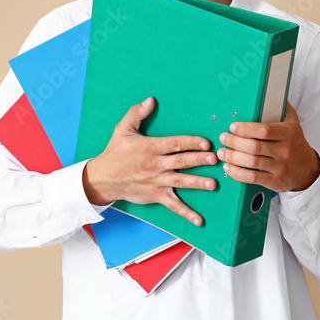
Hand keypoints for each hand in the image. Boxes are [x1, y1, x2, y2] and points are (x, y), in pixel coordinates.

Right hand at [82, 97, 218, 225]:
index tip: (206, 142)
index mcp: (151, 147)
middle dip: (200, 160)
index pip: (176, 143)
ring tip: (213, 184)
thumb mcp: (123, 129)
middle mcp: (156, 165)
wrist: (103, 178)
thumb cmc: (115, 153)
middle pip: (182, 161)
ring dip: (198, 183)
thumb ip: (137, 113)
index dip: (191, 142)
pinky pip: (174, 205)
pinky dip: (186, 213)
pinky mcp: (156, 195)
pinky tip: (199, 219)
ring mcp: (157, 181)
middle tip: (216, 159)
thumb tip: (150, 100)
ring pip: (181, 181)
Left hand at [217, 103, 319, 192]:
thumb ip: (282, 106)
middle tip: (223, 138)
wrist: (307, 169)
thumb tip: (271, 88)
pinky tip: (229, 167)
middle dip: (234, 142)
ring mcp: (280, 167)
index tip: (232, 126)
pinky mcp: (275, 182)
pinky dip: (237, 173)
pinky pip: (251, 178)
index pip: (264, 130)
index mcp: (288, 134)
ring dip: (232, 157)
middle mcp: (285, 151)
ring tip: (222, 152)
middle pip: (254, 147)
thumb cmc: (295, 142)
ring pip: (251, 163)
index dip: (245, 129)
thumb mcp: (293, 122)